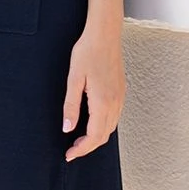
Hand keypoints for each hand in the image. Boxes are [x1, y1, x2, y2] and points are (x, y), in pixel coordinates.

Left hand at [61, 27, 125, 161]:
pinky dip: (104, 126)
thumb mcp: (74, 78)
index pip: (94, 136)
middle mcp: (115, 103)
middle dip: (88, 147)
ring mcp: (120, 97)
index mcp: (102, 102)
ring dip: (96, 137)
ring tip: (80, 139)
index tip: (69, 155)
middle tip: (72, 150)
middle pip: (104, 136)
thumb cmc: (88, 52)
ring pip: (111, 128)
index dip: (81, 149)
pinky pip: (114, 117)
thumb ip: (71, 106)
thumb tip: (67, 128)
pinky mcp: (121, 91)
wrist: (105, 34)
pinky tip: (92, 122)